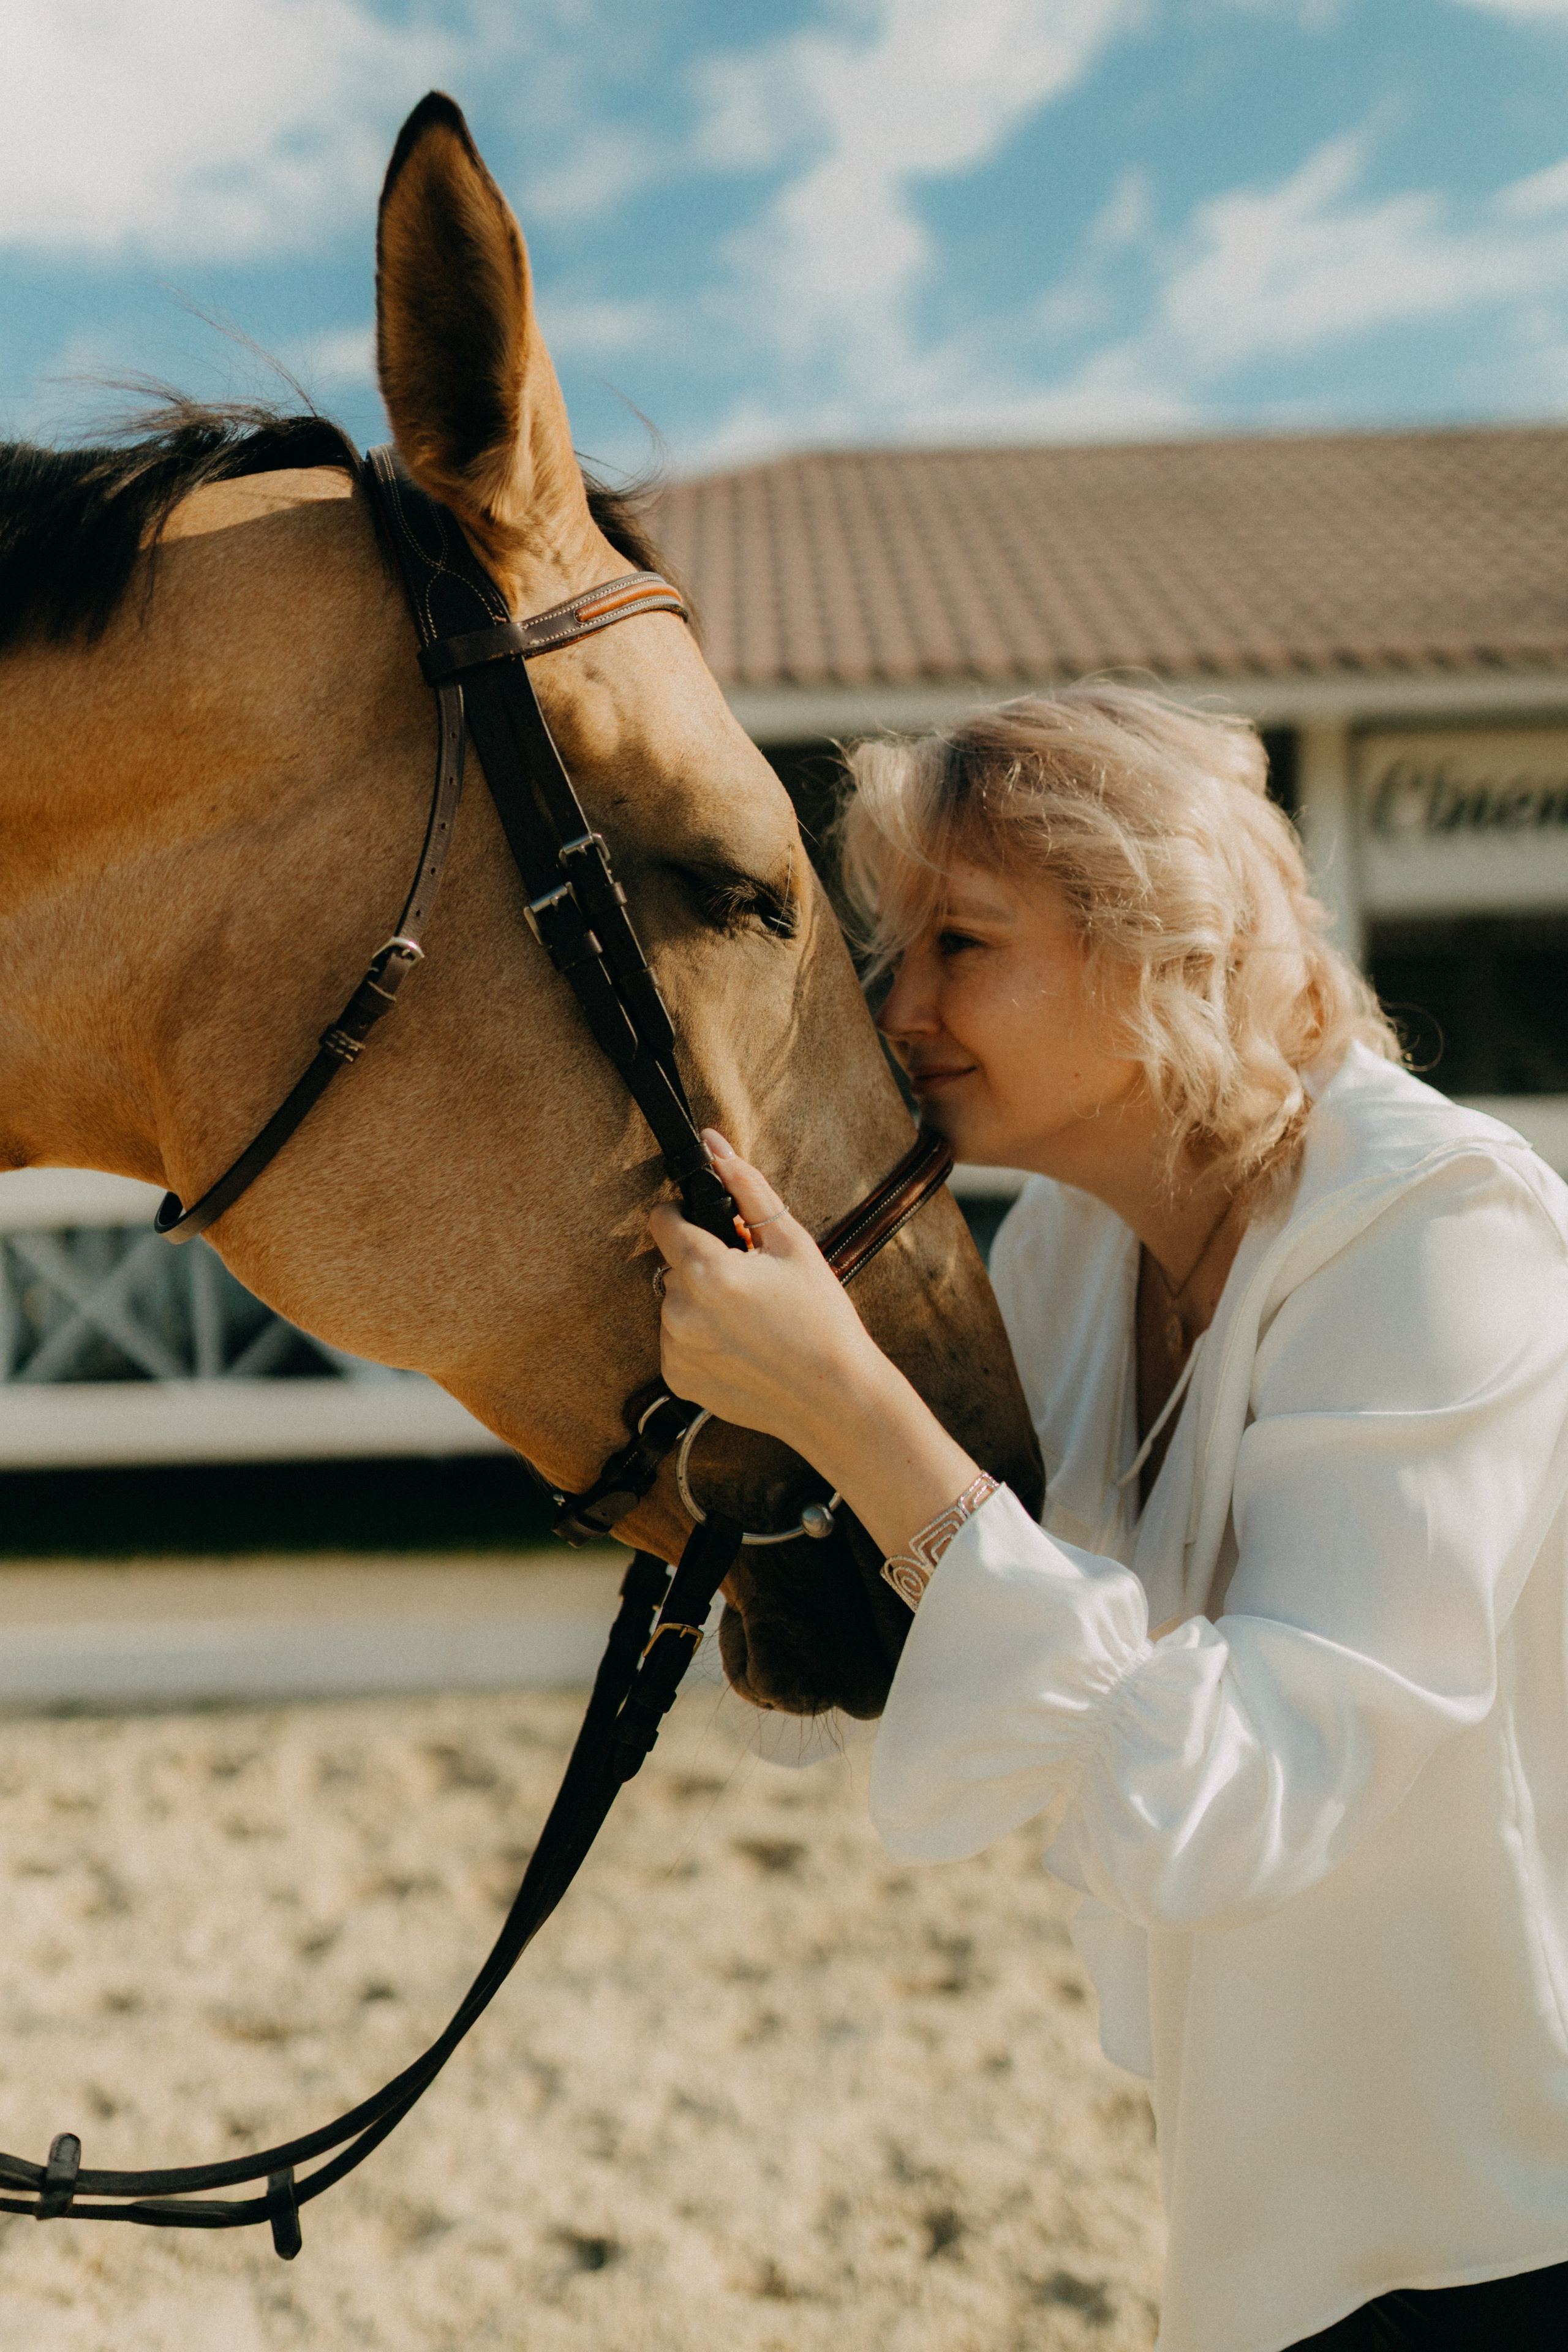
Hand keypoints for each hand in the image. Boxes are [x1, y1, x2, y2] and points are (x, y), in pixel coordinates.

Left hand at [648, 1132, 884, 1467]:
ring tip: (750, 1318)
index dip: (686, 1216)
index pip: (661, 1221)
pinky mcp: (678, 1379)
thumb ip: (746, 1187)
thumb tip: (712, 1144)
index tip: (714, 1228)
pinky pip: (676, 1341)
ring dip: (700, 1302)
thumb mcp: (792, 1242)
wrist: (836, 1398)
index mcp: (707, 1271)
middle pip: (671, 1265)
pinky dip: (700, 1338)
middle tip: (751, 1281)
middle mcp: (680, 1312)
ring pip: (673, 1304)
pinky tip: (741, 1346)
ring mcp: (676, 1349)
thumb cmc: (823, 1318)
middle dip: (702, 1263)